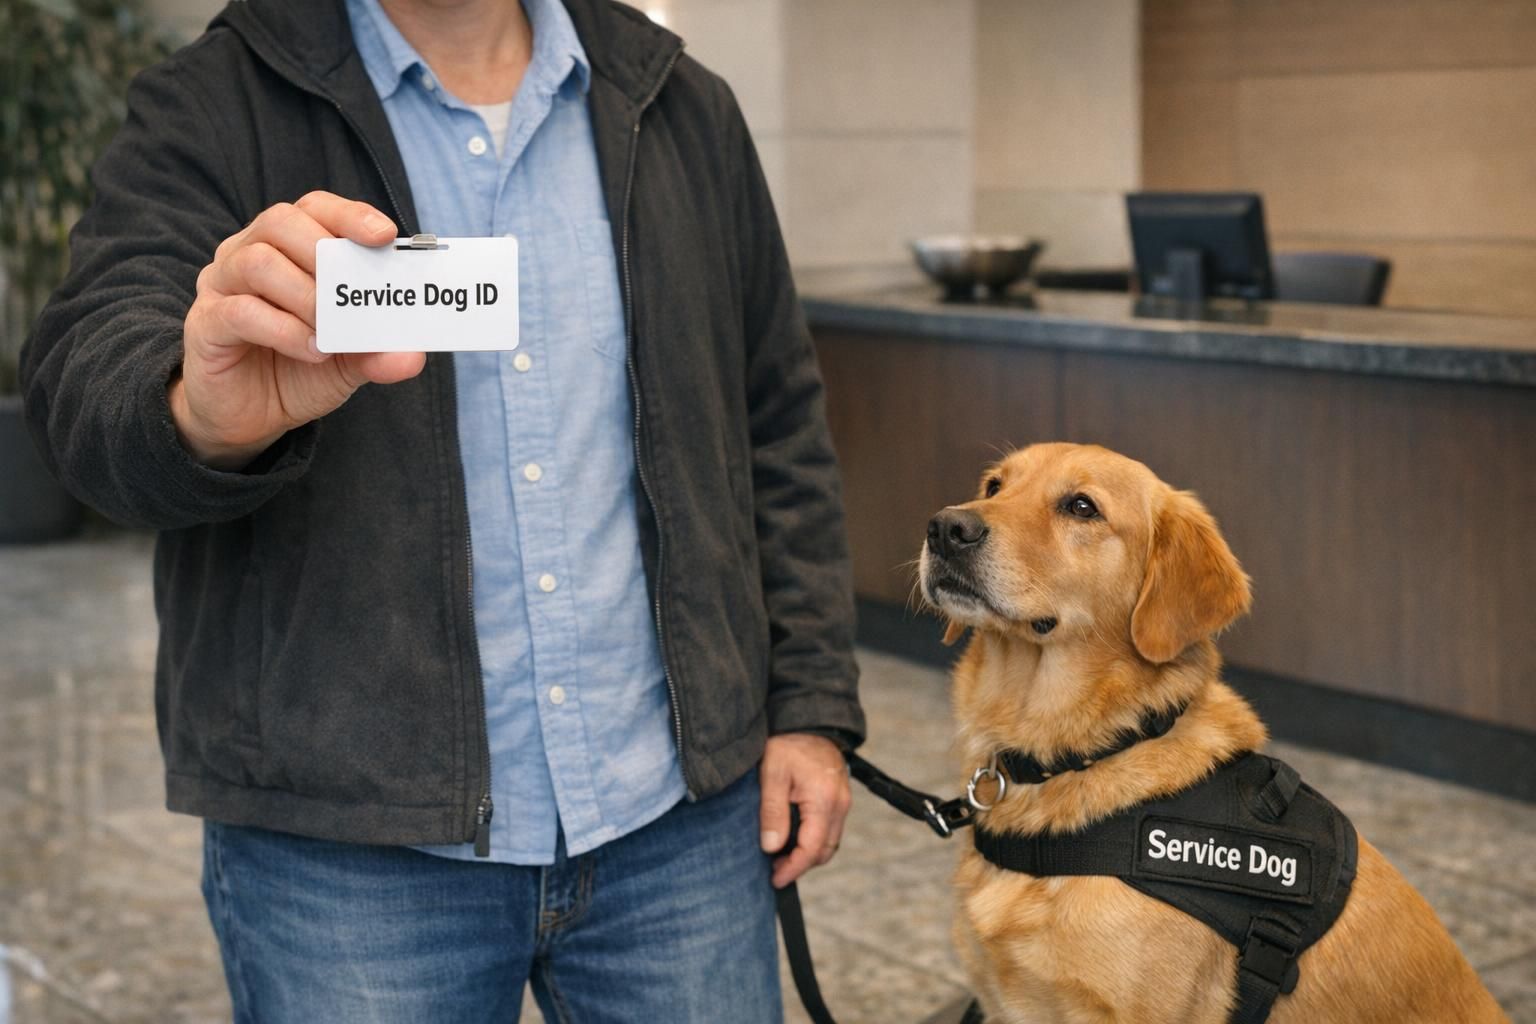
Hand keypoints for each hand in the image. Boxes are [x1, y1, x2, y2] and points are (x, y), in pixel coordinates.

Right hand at [171, 191, 426, 468]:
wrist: (248, 418)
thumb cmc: (298, 371)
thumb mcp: (349, 362)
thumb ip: (377, 352)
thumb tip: (413, 356)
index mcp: (287, 248)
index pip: (314, 208)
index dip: (349, 215)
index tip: (384, 235)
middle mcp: (247, 255)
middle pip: (280, 222)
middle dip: (326, 254)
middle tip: (353, 293)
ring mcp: (221, 287)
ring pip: (258, 262)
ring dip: (306, 295)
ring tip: (330, 330)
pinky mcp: (205, 325)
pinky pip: (241, 312)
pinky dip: (284, 330)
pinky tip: (311, 350)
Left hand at [759, 733, 850, 888]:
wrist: (809, 721)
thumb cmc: (788, 745)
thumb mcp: (772, 775)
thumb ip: (772, 812)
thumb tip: (771, 847)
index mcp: (824, 800)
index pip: (811, 848)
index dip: (793, 868)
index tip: (775, 879)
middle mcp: (840, 804)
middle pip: (824, 851)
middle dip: (801, 865)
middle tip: (774, 869)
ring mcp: (843, 802)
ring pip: (830, 842)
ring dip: (808, 854)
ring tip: (780, 855)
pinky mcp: (840, 799)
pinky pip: (830, 829)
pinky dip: (814, 840)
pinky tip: (793, 837)